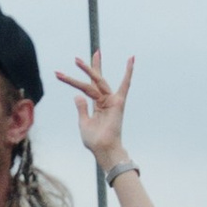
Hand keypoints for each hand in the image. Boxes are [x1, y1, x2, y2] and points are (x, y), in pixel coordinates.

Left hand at [57, 52, 133, 176]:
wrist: (103, 149)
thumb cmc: (94, 140)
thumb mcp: (84, 122)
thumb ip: (82, 108)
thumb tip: (77, 95)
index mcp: (97, 105)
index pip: (89, 86)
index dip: (84, 75)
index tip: (78, 63)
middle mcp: (105, 100)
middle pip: (95, 79)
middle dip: (88, 67)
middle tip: (77, 57)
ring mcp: (112, 100)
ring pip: (97, 82)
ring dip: (88, 70)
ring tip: (76, 60)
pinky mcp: (118, 102)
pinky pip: (125, 85)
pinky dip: (128, 72)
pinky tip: (131, 60)